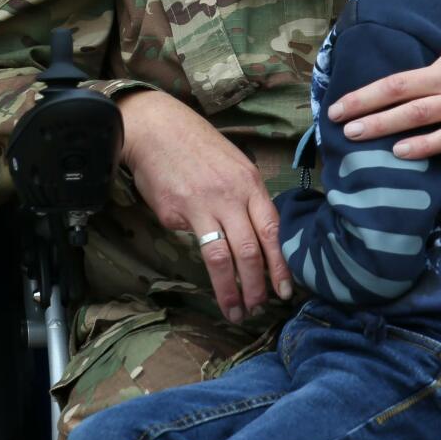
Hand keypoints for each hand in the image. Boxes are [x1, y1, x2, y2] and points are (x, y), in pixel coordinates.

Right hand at [116, 90, 292, 322]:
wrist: (156, 128)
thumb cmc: (197, 145)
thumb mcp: (234, 164)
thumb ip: (247, 198)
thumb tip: (257, 236)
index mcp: (250, 183)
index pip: (272, 231)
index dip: (280, 265)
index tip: (284, 291)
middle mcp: (230, 195)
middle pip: (250, 250)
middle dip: (256, 286)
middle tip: (258, 309)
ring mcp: (201, 204)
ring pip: (222, 257)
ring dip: (230, 289)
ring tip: (235, 311)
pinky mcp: (174, 213)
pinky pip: (190, 241)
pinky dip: (196, 258)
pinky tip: (202, 269)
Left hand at [327, 7, 440, 157]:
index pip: (402, 75)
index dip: (370, 90)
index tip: (344, 100)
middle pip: (398, 93)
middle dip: (362, 105)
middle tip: (333, 118)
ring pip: (417, 116)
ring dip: (382, 126)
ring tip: (354, 135)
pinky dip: (424, 146)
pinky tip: (400, 152)